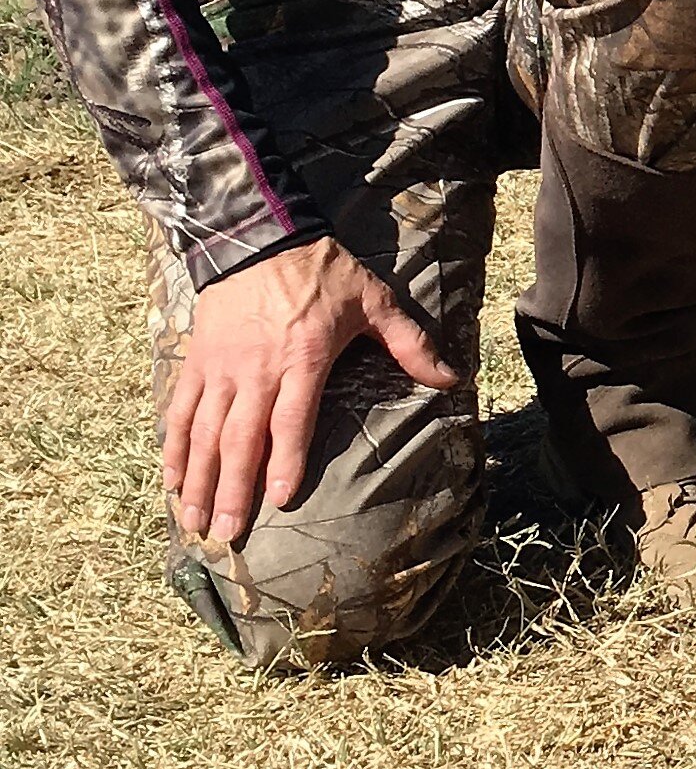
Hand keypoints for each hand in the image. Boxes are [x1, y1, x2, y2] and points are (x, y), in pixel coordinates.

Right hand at [161, 237, 456, 549]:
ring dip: (199, 479)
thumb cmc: (322, 272)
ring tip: (195, 521)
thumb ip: (409, 343)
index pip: (291, 421)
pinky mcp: (197, 361)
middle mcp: (256, 370)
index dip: (285, 462)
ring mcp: (221, 368)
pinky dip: (174, 446)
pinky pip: (181, 410)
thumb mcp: (373, 300)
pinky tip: (172, 479)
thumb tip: (450, 378)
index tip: (278, 500)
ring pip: (205, 432)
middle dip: (232, 489)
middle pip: (241, 439)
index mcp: (301, 359)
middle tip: (227, 533)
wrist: (258, 235)